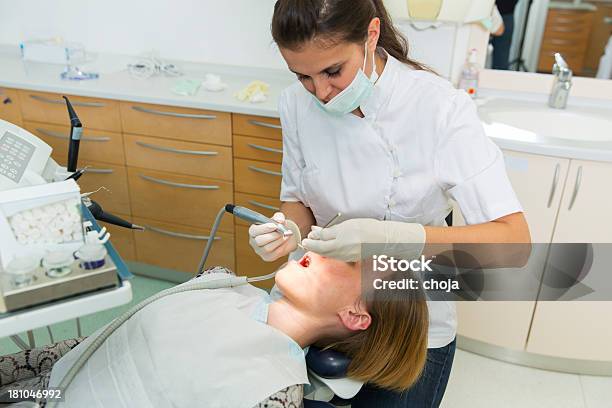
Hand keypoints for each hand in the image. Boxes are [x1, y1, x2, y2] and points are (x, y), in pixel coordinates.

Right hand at [248, 212, 300, 261]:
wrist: (284, 236)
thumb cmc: (278, 227)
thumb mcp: (278, 218)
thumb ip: (278, 217)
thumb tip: (280, 220)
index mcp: (253, 231)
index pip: (254, 231)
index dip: (264, 228)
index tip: (274, 226)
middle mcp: (254, 242)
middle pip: (259, 241)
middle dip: (273, 236)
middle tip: (282, 232)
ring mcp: (260, 251)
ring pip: (267, 248)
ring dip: (279, 241)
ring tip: (286, 236)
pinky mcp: (267, 257)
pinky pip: (274, 254)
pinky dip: (282, 247)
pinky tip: (285, 242)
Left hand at [301, 218, 425, 261]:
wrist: (382, 239)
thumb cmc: (366, 228)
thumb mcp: (346, 225)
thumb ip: (330, 230)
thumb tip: (315, 231)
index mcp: (341, 239)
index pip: (321, 240)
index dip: (312, 238)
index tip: (307, 236)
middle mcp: (342, 249)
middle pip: (321, 249)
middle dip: (312, 246)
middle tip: (305, 241)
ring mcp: (346, 255)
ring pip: (327, 253)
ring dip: (319, 248)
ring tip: (314, 242)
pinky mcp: (349, 259)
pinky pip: (335, 255)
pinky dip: (328, 251)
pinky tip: (327, 246)